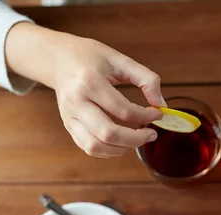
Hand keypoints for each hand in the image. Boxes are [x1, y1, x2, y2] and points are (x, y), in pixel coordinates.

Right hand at [6, 23, 164, 157]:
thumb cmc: (90, 57)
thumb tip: (162, 104)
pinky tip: (122, 142)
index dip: (146, 116)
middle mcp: (76, 103)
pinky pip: (88, 148)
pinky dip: (108, 151)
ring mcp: (69, 117)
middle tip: (151, 134)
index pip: (123, 110)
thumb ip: (145, 79)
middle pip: (108, 134)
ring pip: (96, 146)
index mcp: (89, 82)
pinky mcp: (68, 126)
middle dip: (136, 139)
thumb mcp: (120, 59)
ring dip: (122, 149)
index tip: (158, 113)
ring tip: (137, 139)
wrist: (58, 59)